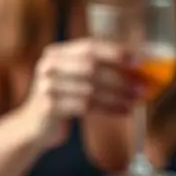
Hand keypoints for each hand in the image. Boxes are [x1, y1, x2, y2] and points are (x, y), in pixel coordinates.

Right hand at [20, 39, 138, 149]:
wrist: (33, 128)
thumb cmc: (60, 102)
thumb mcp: (71, 79)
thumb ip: (93, 70)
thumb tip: (134, 69)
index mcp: (56, 53)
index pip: (89, 46)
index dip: (115, 52)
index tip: (138, 60)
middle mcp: (49, 66)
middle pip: (91, 67)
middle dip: (120, 76)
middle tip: (141, 85)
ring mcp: (47, 86)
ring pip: (91, 89)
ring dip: (118, 95)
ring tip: (136, 101)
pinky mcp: (50, 107)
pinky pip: (86, 106)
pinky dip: (108, 109)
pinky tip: (123, 111)